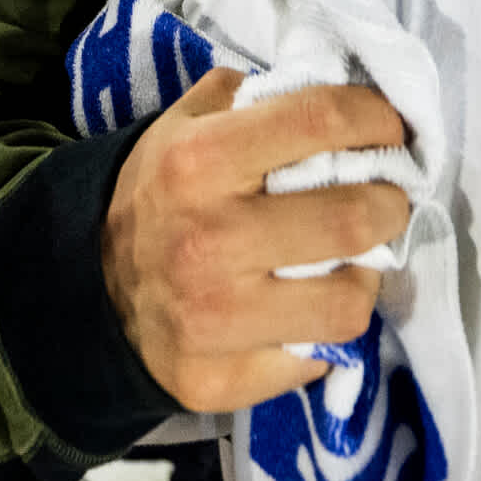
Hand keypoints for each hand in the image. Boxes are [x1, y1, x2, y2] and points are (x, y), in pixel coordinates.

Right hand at [102, 68, 410, 411]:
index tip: (389, 130)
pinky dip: (321, 334)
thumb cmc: (160, 194)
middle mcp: (208, 241)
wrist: (91, 286)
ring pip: (347, 303)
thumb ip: (256, 100)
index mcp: (199, 162)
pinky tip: (306, 311)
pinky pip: (313, 360)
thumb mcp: (186, 123)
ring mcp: (213, 320)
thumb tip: (342, 98)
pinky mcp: (218, 381)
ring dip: (364, 277)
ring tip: (350, 262)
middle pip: (352, 219)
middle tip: (385, 201)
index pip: (322, 121)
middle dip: (389, 204)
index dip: (377, 120)